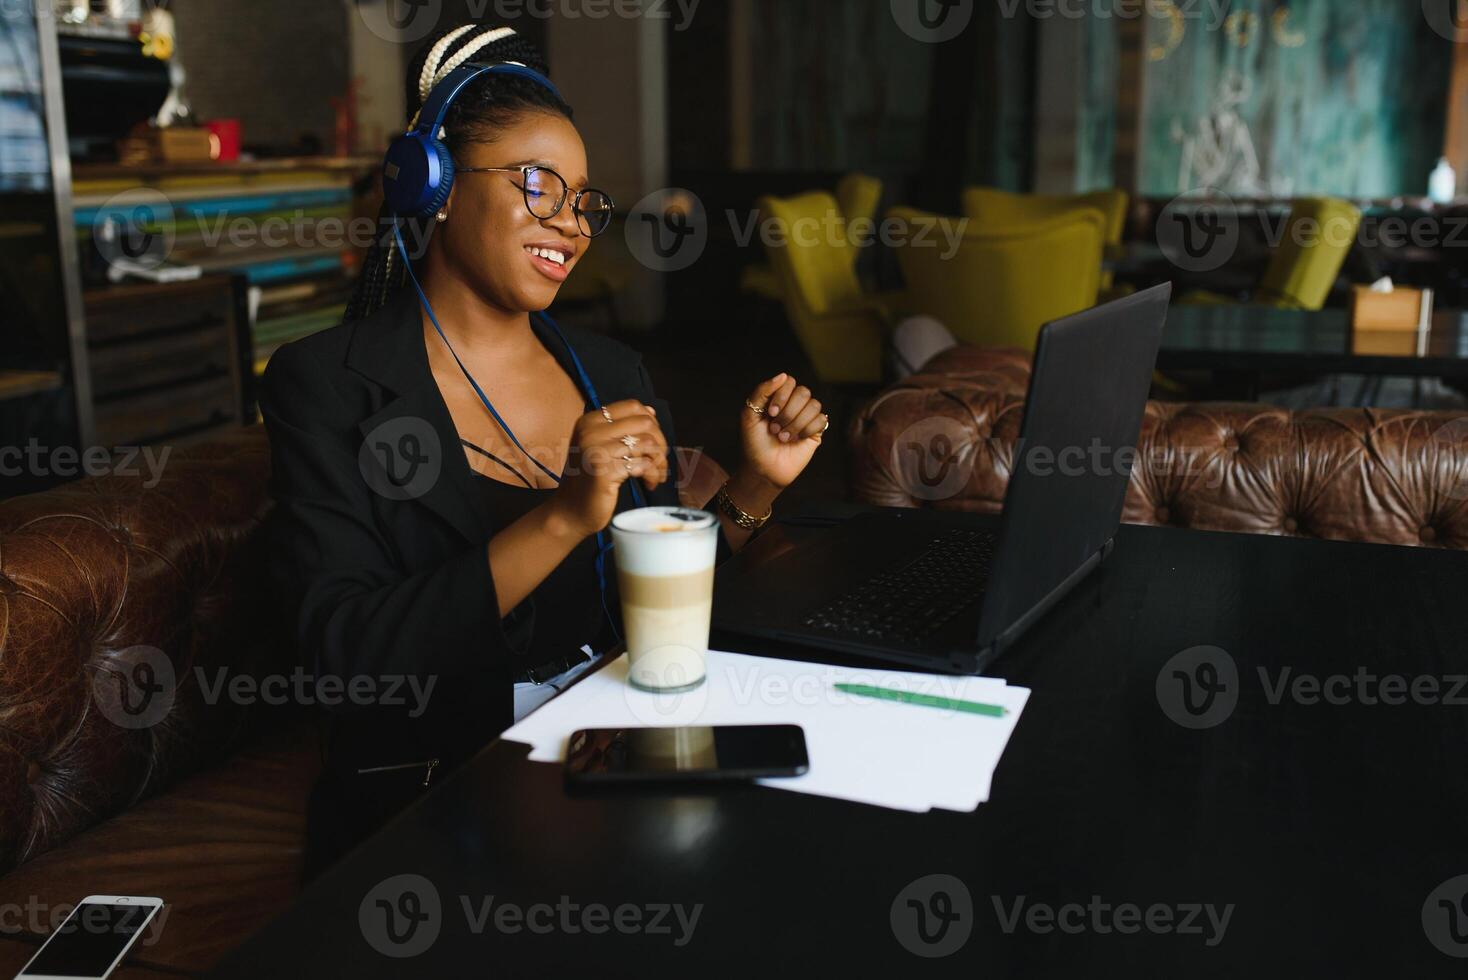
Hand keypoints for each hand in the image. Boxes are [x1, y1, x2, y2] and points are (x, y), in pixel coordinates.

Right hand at [549, 400, 668, 537]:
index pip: (633, 406)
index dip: (652, 423)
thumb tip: (651, 411)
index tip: (653, 443)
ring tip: (654, 475)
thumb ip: (622, 429)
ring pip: (647, 444)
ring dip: (658, 462)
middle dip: (660, 443)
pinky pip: (643, 465)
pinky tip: (649, 484)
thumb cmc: (590, 480)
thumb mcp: (601, 447)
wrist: (570, 511)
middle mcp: (590, 432)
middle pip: (645, 423)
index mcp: (590, 421)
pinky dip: (652, 475)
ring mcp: (596, 450)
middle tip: (658, 462)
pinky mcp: (604, 471)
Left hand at [739, 372, 826, 491]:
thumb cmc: (754, 443)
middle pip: (804, 392)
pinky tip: (797, 440)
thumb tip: (782, 375)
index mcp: (778, 398)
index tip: (770, 413)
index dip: (781, 395)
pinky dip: (807, 430)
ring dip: (796, 423)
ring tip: (783, 437)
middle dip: (788, 412)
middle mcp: (793, 405)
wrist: (763, 469)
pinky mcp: (816, 431)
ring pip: (814, 405)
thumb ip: (762, 391)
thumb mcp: (749, 415)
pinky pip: (821, 420)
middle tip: (775, 429)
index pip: (789, 382)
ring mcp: (805, 417)